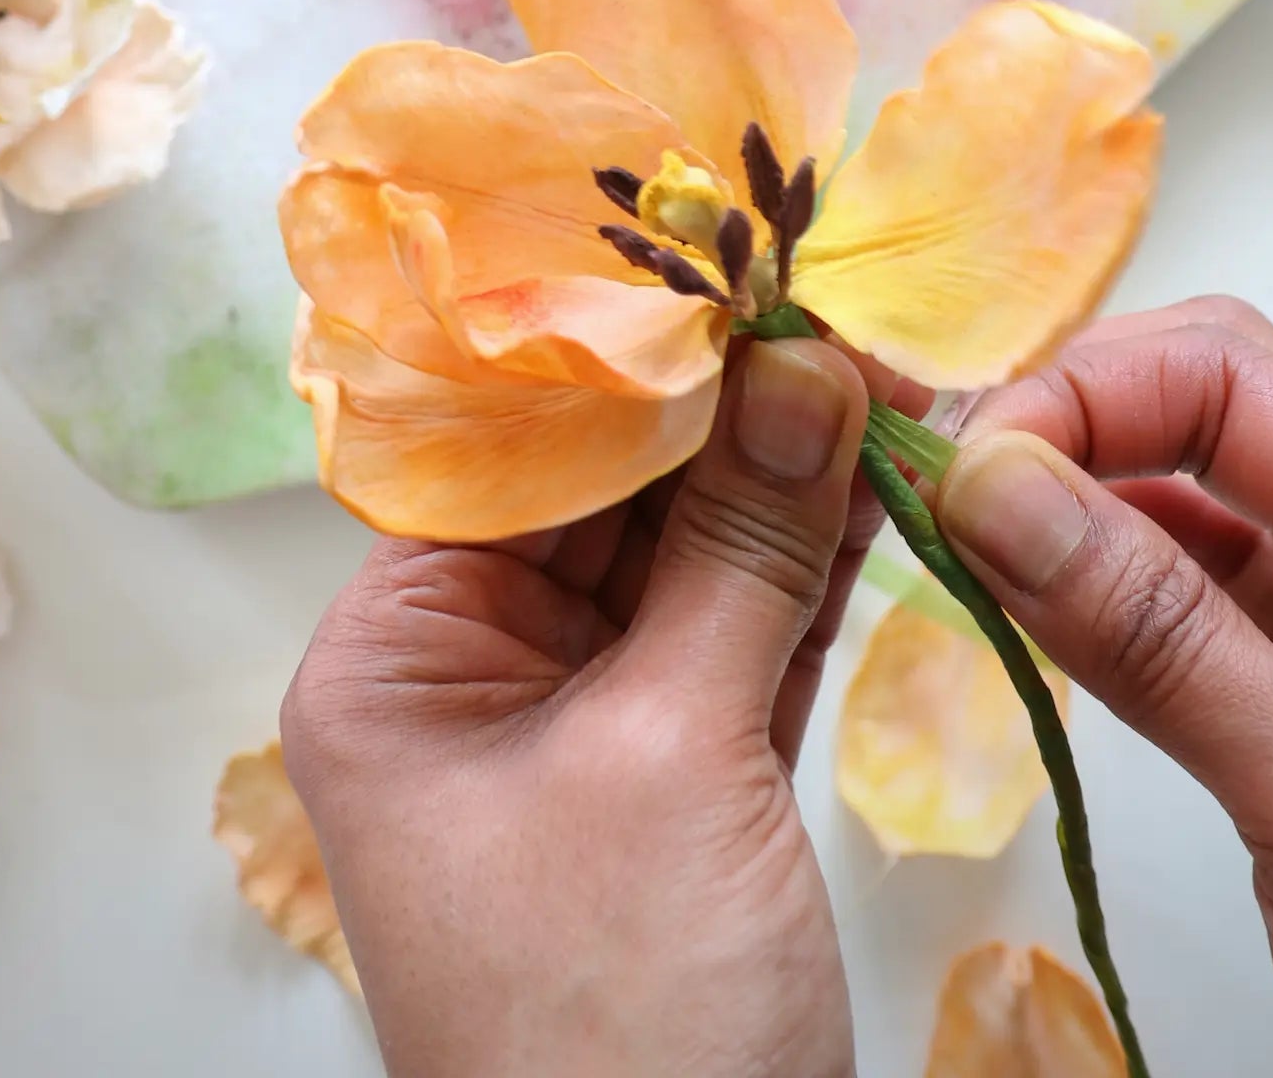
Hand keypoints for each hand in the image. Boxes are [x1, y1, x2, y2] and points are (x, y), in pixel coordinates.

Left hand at [282, 337, 876, 1077]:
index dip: (621, 361)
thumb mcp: (672, 760)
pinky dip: (801, 578)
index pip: (503, 458)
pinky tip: (871, 489)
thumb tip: (797, 366)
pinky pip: (731, 646)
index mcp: (393, 663)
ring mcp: (575, 740)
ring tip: (878, 376)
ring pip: (680, 566)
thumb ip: (739, 555)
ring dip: (779, 485)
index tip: (725, 271)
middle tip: (832, 311)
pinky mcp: (672, 793)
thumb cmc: (612, 1026)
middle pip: (599, 499)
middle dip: (720, 414)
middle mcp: (467, 684)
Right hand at [936, 298, 1272, 1077]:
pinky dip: (1096, 580)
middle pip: (1204, 400)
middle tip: (950, 494)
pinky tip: (1029, 605)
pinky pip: (1189, 587)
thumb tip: (989, 485)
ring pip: (1189, 488)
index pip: (1225, 373)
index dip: (1082, 393)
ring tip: (965, 542)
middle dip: (1068, 419)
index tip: (964, 476)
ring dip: (1069, 496)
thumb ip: (1158, 636)